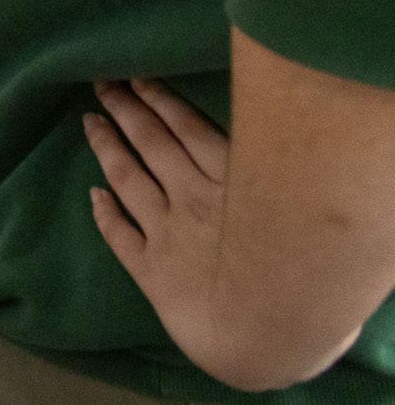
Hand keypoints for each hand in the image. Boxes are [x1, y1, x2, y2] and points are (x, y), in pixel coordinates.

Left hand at [84, 78, 324, 379]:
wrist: (266, 336)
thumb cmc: (311, 276)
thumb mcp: (318, 213)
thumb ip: (306, 175)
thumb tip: (324, 146)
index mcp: (233, 178)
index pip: (186, 127)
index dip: (158, 100)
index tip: (135, 77)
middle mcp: (193, 197)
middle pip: (152, 142)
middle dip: (125, 110)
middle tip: (101, 84)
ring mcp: (167, 232)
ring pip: (128, 178)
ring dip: (107, 148)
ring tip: (89, 121)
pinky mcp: (150, 271)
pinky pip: (119, 236)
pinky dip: (103, 214)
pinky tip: (92, 196)